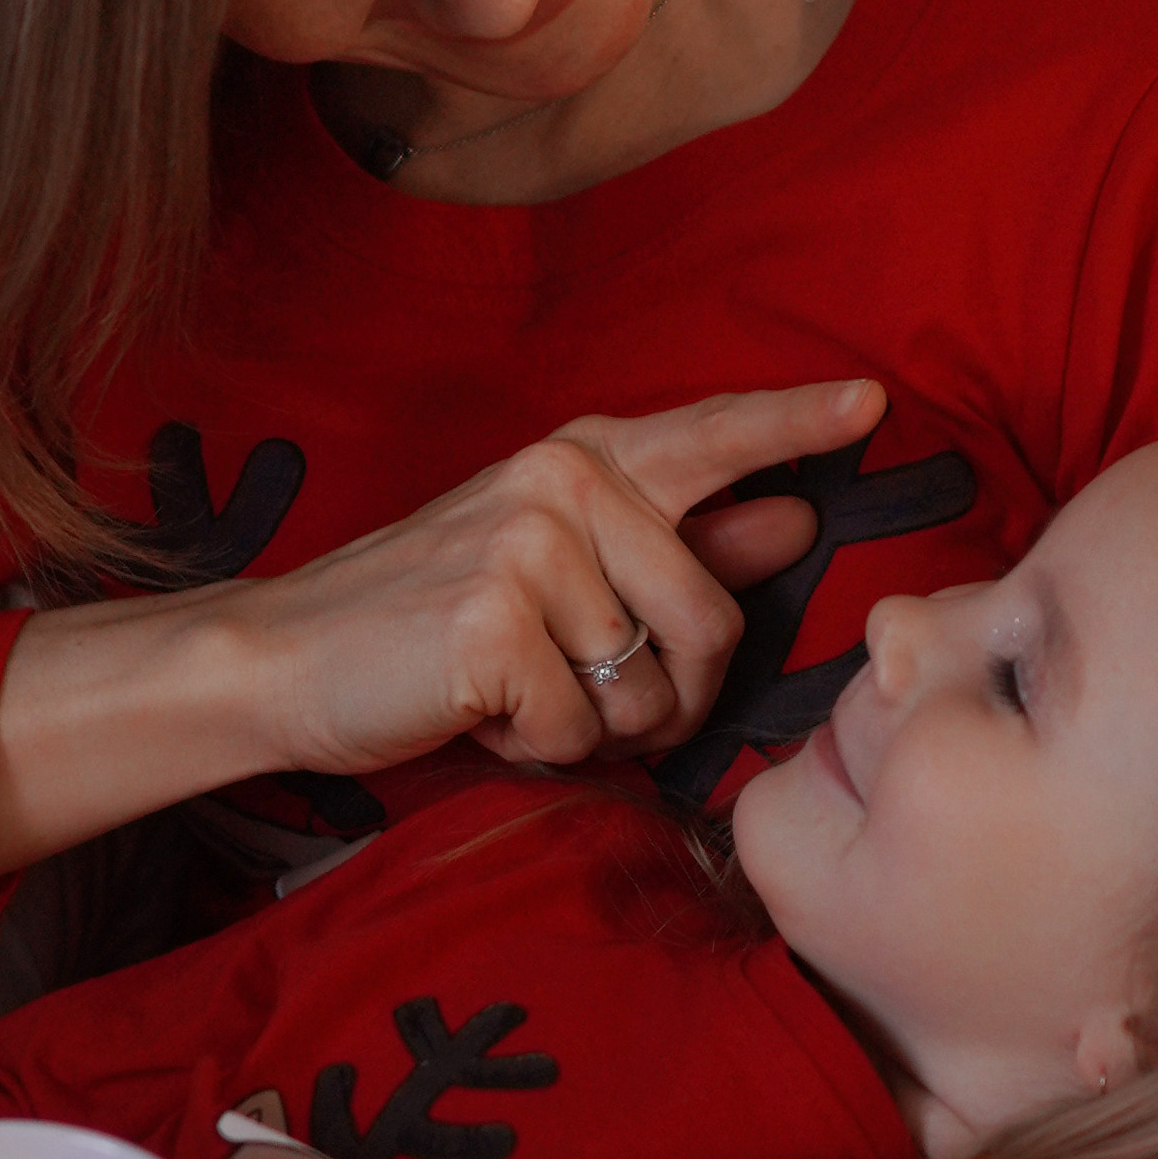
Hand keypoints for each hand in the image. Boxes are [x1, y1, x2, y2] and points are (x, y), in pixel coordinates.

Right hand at [0, 378, 881, 878]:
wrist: (287, 658)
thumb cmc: (427, 620)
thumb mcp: (554, 567)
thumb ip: (676, 544)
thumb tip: (794, 521)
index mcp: (584, 457)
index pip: (713, 435)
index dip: (795, 426)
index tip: (870, 405)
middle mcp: (564, 480)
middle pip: (711, 619)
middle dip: (676, 696)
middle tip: (599, 706)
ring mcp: (529, 543)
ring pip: (650, 688)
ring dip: (597, 729)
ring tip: (520, 697)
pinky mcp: (495, 617)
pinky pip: (580, 729)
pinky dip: (539, 752)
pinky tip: (482, 716)